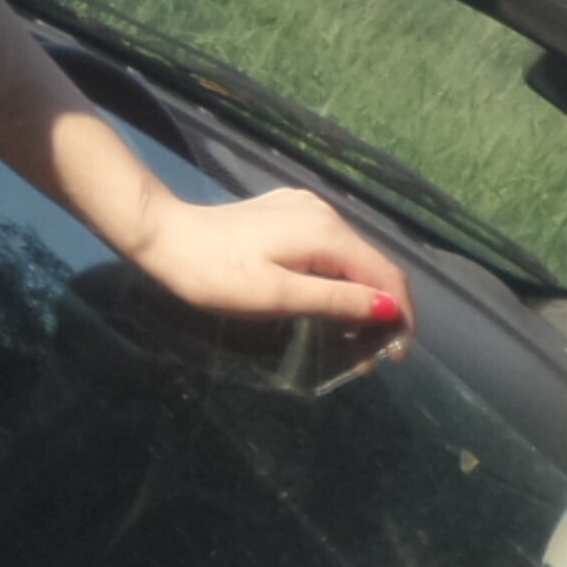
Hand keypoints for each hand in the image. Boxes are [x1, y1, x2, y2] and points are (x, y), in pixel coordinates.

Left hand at [110, 181, 410, 353]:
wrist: (165, 235)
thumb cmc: (216, 274)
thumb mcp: (278, 296)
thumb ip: (336, 301)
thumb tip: (390, 310)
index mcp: (327, 233)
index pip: (387, 274)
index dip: (401, 315)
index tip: (396, 355)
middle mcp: (325, 214)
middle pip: (373, 265)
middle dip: (381, 311)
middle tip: (370, 357)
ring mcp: (306, 209)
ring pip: (352, 258)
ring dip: (359, 296)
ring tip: (351, 339)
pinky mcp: (288, 212)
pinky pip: (329, 248)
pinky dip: (338, 278)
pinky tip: (327, 302)